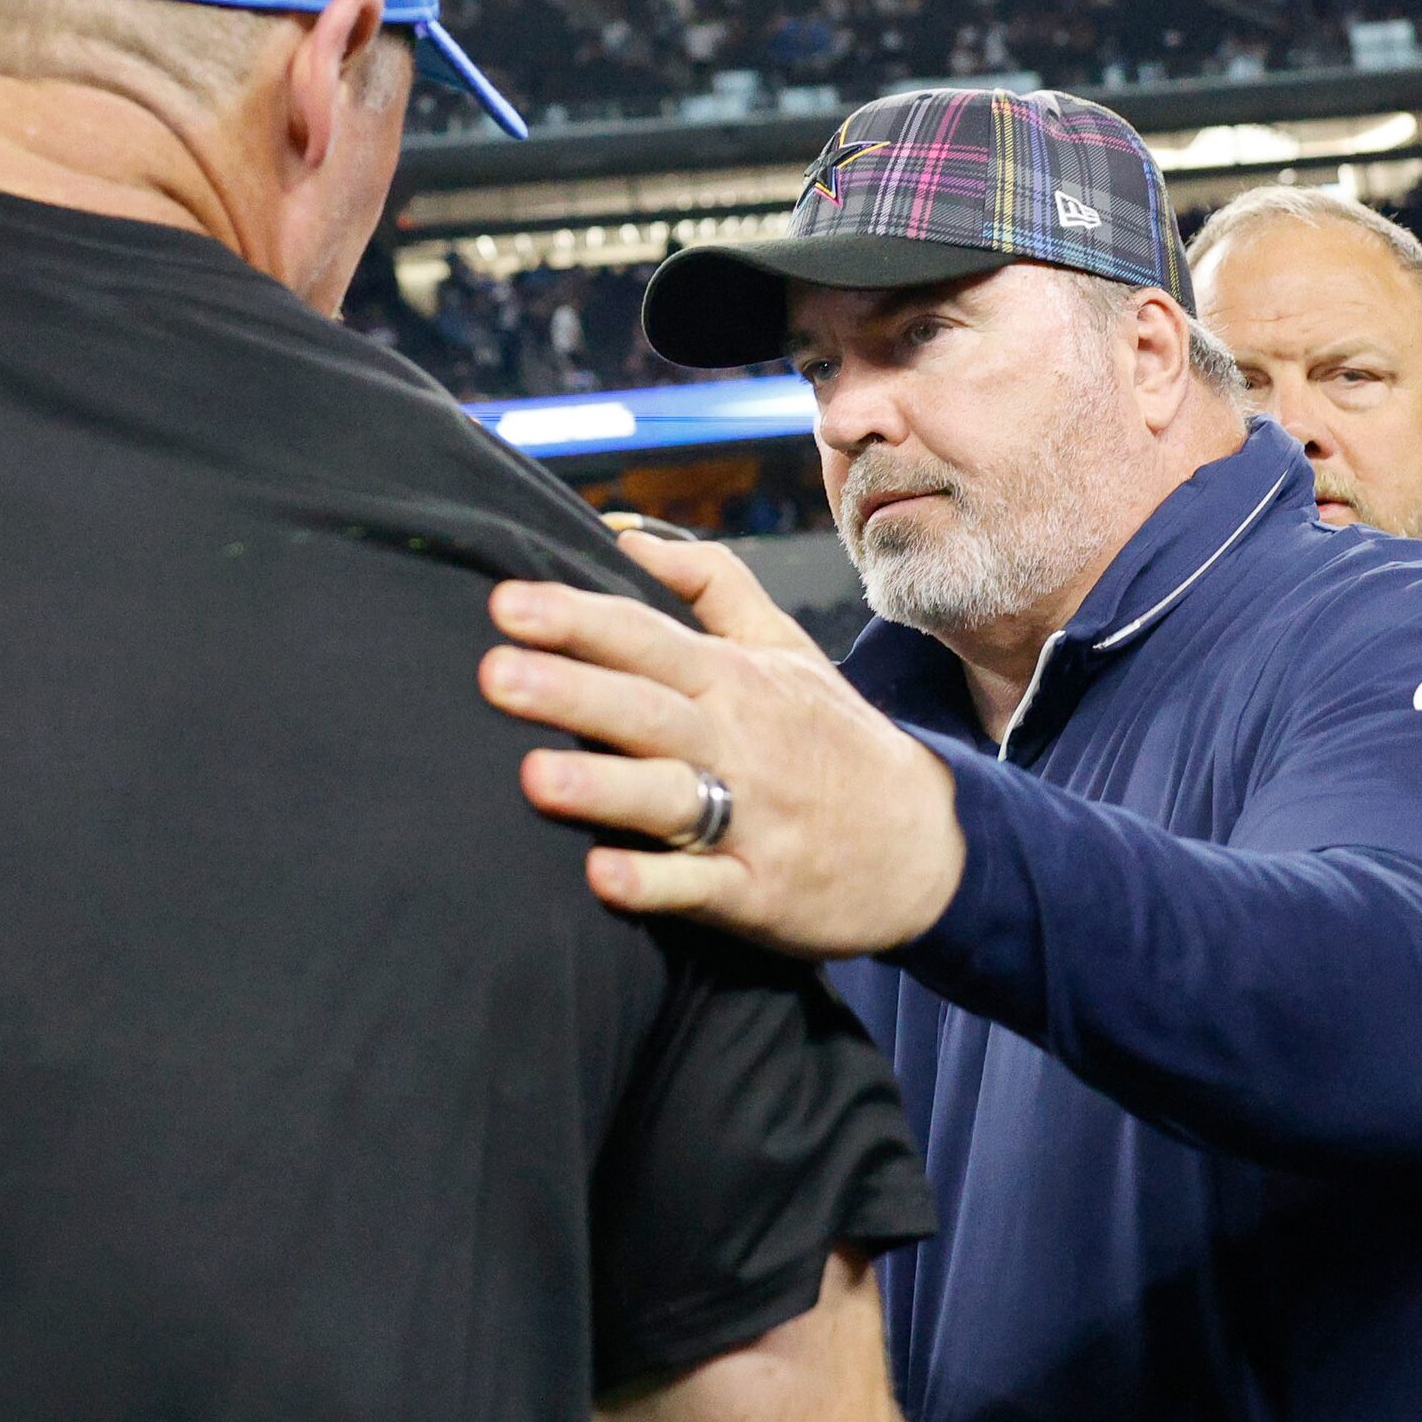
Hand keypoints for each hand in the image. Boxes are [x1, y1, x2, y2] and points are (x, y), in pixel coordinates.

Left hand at [479, 531, 965, 959]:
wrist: (926, 844)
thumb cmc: (832, 737)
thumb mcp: (785, 646)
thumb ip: (707, 583)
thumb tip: (620, 530)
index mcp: (734, 679)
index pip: (646, 637)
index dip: (577, 618)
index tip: (506, 603)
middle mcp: (738, 742)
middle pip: (646, 708)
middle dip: (571, 690)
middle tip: (494, 673)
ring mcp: (752, 819)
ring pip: (668, 796)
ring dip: (604, 786)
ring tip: (534, 776)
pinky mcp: (759, 891)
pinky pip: (701, 887)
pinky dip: (656, 883)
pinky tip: (603, 876)